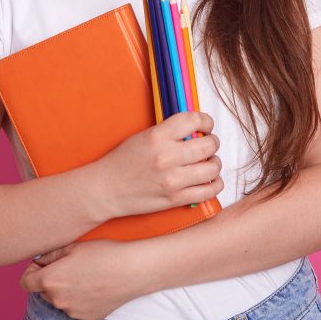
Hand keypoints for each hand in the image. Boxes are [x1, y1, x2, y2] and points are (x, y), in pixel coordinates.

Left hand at [19, 239, 150, 319]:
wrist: (132, 270)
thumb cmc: (104, 253)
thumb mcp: (73, 246)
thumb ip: (49, 254)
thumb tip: (38, 260)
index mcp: (51, 280)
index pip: (25, 282)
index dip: (32, 271)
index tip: (43, 265)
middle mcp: (58, 300)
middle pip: (43, 292)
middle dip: (51, 280)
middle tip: (70, 267)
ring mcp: (72, 311)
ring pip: (60, 300)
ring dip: (66, 291)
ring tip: (86, 276)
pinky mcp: (86, 318)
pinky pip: (76, 308)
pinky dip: (80, 299)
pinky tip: (94, 286)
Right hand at [93, 111, 222, 218]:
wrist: (105, 190)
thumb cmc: (123, 162)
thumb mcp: (143, 136)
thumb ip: (170, 132)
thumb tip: (198, 129)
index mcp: (157, 137)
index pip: (194, 120)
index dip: (206, 121)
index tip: (206, 125)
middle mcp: (167, 157)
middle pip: (209, 145)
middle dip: (212, 142)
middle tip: (208, 144)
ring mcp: (172, 180)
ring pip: (213, 168)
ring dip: (215, 163)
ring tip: (208, 163)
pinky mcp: (175, 199)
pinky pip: (208, 191)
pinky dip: (215, 184)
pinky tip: (209, 180)